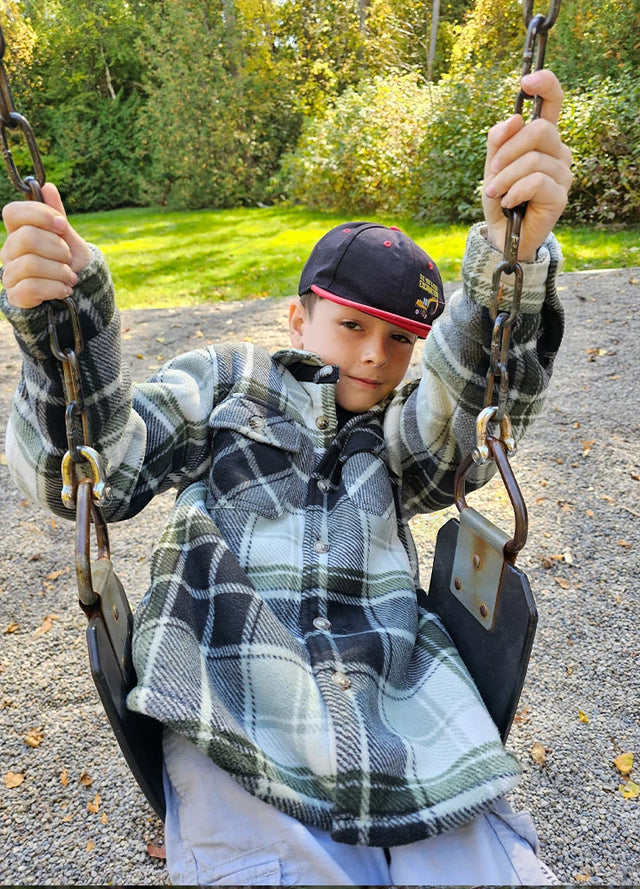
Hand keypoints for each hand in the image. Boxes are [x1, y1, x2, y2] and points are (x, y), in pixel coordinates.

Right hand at [1, 182, 92, 307]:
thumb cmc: (69, 263)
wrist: (77, 294)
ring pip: (31, 264)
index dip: (39, 215)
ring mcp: (10, 274)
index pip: (12, 212)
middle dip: (57, 247)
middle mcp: (9, 252)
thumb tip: (48, 186)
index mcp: (18, 232)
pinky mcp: (16, 296)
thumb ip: (56, 215)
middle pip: (26, 237)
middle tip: (67, 257)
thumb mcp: (68, 238)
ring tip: (70, 277)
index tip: (62, 225)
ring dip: (60, 271)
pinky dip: (56, 288)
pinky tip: (65, 289)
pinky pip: (32, 287)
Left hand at [482, 69, 572, 261]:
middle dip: (508, 151)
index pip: (553, 101)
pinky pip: (535, 182)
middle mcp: (558, 151)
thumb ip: (498, 140)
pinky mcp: (561, 195)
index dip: (545, 84)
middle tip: (492, 171)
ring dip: (505, 178)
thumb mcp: (492, 164)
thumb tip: (514, 119)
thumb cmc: (499, 195)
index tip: (527, 80)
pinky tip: (508, 202)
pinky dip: (514, 191)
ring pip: (533, 160)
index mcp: (542, 138)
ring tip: (496, 192)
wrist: (501, 232)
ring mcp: (563, 173)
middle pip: (539, 131)